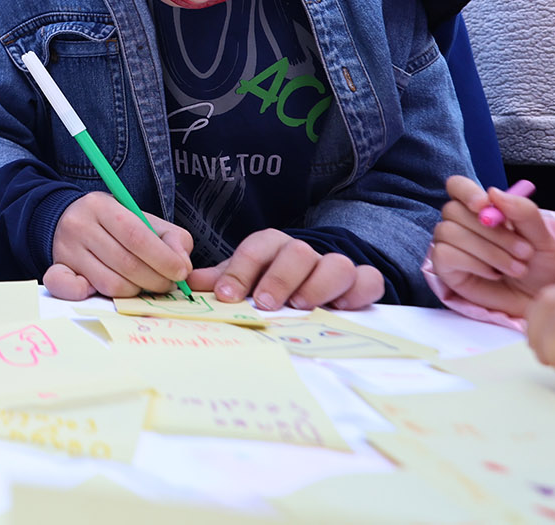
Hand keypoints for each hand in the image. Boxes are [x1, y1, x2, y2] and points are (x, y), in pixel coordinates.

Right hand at [44, 192, 192, 298]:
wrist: (70, 219)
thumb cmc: (114, 223)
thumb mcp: (143, 218)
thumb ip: (171, 237)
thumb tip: (183, 266)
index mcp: (102, 206)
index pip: (136, 236)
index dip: (163, 259)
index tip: (180, 272)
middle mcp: (80, 225)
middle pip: (125, 263)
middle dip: (155, 280)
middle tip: (167, 284)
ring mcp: (66, 249)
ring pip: (109, 283)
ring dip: (135, 291)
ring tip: (143, 285)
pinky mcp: (58, 269)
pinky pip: (72, 290)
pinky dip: (89, 295)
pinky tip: (104, 290)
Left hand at [189, 228, 383, 310]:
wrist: (312, 281)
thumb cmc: (271, 282)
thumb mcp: (243, 280)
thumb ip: (219, 281)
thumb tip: (186, 284)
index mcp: (273, 248)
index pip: (258, 247)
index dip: (240, 269)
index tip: (225, 294)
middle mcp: (304, 253)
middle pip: (297, 252)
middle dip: (280, 277)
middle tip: (265, 303)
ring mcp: (334, 266)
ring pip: (336, 264)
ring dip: (318, 285)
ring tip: (300, 307)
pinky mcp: (360, 284)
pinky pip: (368, 280)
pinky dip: (358, 291)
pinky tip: (341, 307)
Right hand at [427, 174, 554, 316]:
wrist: (537, 300)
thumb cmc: (538, 268)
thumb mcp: (542, 238)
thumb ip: (523, 212)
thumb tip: (494, 193)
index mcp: (481, 209)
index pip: (458, 186)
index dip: (466, 192)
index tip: (484, 205)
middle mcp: (460, 223)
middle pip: (454, 210)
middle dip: (493, 233)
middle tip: (524, 251)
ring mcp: (449, 244)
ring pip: (450, 232)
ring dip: (489, 252)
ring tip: (516, 268)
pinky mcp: (444, 267)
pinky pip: (446, 254)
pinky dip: (474, 264)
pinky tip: (493, 274)